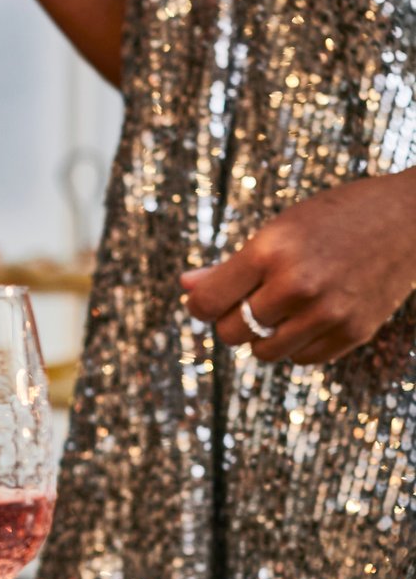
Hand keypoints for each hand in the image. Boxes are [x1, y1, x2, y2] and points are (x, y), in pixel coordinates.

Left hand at [181, 174, 415, 364]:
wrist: (409, 219)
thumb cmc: (334, 218)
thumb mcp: (277, 230)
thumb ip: (230, 265)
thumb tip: (185, 286)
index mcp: (269, 251)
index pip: (206, 303)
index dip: (199, 305)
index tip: (206, 300)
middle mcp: (296, 285)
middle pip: (230, 332)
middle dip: (231, 321)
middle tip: (249, 301)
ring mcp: (327, 312)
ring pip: (262, 353)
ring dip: (262, 338)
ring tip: (278, 311)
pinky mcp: (353, 332)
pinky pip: (301, 359)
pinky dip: (296, 345)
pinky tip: (307, 319)